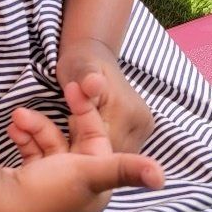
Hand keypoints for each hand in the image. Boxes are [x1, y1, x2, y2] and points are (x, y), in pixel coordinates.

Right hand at [0, 72, 163, 211]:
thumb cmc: (48, 193)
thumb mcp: (90, 174)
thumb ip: (125, 169)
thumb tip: (162, 178)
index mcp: (95, 188)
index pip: (96, 141)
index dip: (86, 113)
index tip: (75, 87)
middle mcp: (75, 190)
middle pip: (71, 142)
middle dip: (54, 119)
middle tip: (45, 98)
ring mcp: (49, 188)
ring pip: (48, 146)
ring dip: (34, 126)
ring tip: (16, 116)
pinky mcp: (27, 185)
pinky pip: (31, 153)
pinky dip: (24, 138)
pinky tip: (12, 128)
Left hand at [57, 41, 154, 155]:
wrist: (94, 55)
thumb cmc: (81, 62)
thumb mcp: (78, 67)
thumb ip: (86, 77)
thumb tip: (93, 84)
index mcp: (129, 111)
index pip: (107, 147)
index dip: (84, 147)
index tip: (69, 128)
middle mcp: (142, 124)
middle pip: (114, 155)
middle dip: (90, 151)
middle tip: (71, 128)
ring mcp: (142, 131)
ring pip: (116, 156)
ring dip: (96, 151)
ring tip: (79, 130)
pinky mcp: (137, 134)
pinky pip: (118, 150)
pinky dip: (101, 147)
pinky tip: (87, 135)